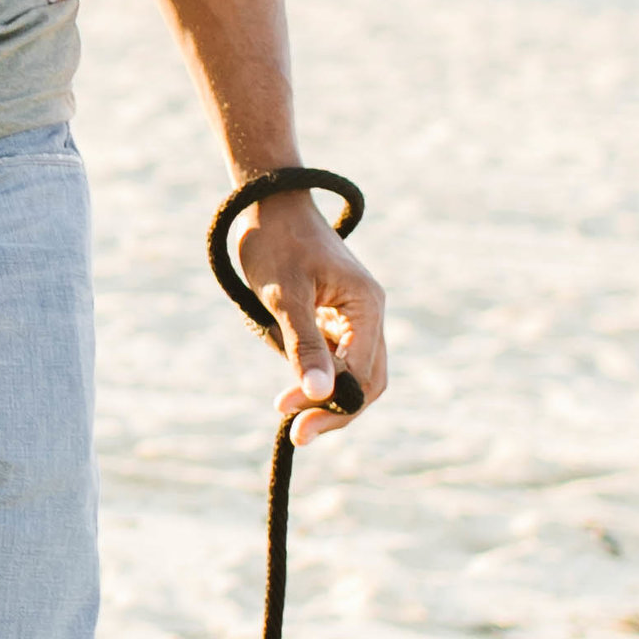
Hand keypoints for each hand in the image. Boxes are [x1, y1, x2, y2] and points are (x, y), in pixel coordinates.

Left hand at [232, 186, 386, 445]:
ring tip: (291, 417)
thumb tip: (318, 395)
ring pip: (355, 373)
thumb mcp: (285, 296)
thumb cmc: (276, 243)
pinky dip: (320, 377)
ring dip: (328, 397)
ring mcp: (357, 316)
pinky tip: (293, 390)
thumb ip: (303, 346)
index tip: (294, 421)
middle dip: (335, 409)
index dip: (333, 402)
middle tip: (296, 435)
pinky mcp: (338, 317)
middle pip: (368, 379)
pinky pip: (339, 357)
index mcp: (367, 304)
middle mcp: (370, 312)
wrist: (269, 203)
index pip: (362, 372)